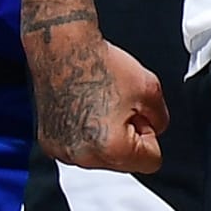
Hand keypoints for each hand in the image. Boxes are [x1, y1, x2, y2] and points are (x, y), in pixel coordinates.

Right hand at [25, 20, 168, 171]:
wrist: (63, 49)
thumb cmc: (101, 65)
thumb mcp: (150, 90)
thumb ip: (161, 120)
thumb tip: (154, 130)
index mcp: (112, 149)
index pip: (151, 161)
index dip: (150, 133)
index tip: (138, 114)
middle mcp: (84, 157)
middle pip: (124, 162)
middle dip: (127, 137)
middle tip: (118, 105)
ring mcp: (63, 151)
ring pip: (101, 156)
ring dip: (105, 136)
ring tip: (98, 104)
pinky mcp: (49, 143)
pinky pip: (79, 148)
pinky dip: (84, 133)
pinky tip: (82, 108)